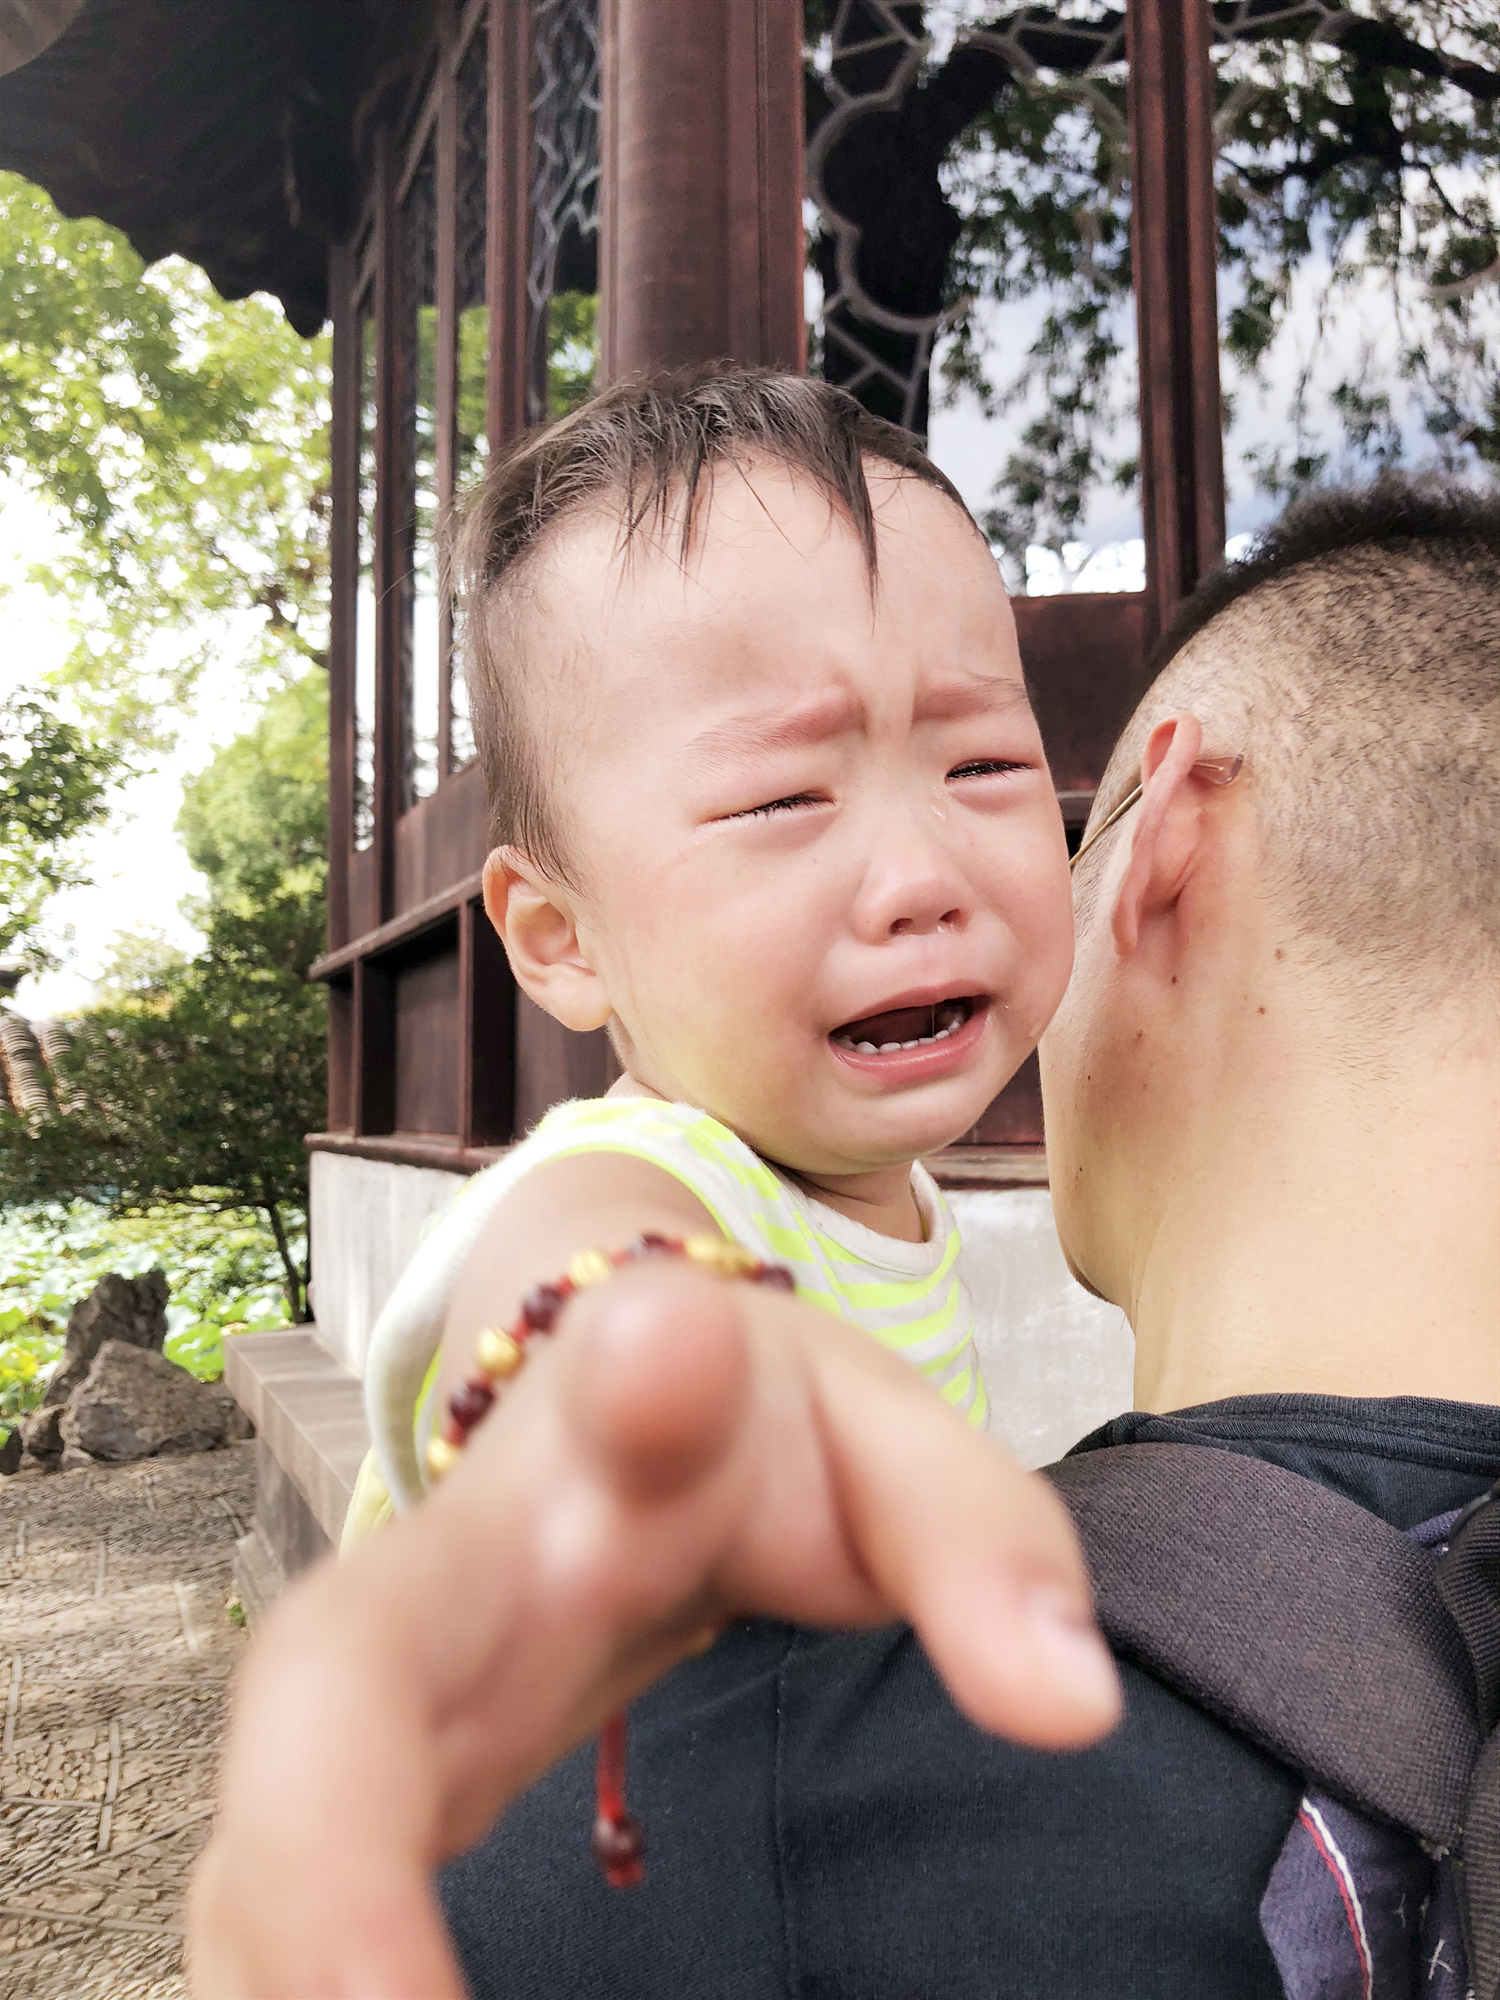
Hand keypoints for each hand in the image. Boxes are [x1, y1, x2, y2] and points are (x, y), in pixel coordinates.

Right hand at [188, 1264, 1119, 1997]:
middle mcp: (468, 1552)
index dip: (639, 1385)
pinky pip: (288, 1908)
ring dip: (289, 1970)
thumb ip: (980, 1546)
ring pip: (267, 1832)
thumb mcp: (887, 1440)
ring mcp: (388, 1680)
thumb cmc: (759, 1424)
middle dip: (330, 1855)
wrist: (633, 1391)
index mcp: (624, 1424)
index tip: (667, 1361)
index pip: (625, 1384)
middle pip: (338, 1677)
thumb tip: (1070, 1706)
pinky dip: (308, 1986)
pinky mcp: (364, 1787)